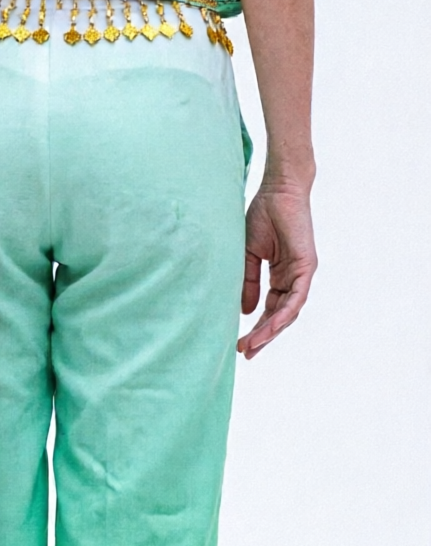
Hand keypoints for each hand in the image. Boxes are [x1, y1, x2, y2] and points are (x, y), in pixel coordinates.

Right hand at [239, 177, 315, 357]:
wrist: (278, 192)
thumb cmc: (262, 216)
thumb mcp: (247, 255)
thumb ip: (247, 282)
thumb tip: (245, 312)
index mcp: (279, 276)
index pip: (269, 308)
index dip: (256, 327)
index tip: (240, 344)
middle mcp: (293, 279)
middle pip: (279, 315)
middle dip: (263, 336)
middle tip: (246, 353)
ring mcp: (301, 274)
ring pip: (289, 311)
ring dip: (271, 330)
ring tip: (253, 345)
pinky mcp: (306, 267)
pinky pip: (297, 297)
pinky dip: (284, 313)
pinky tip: (270, 326)